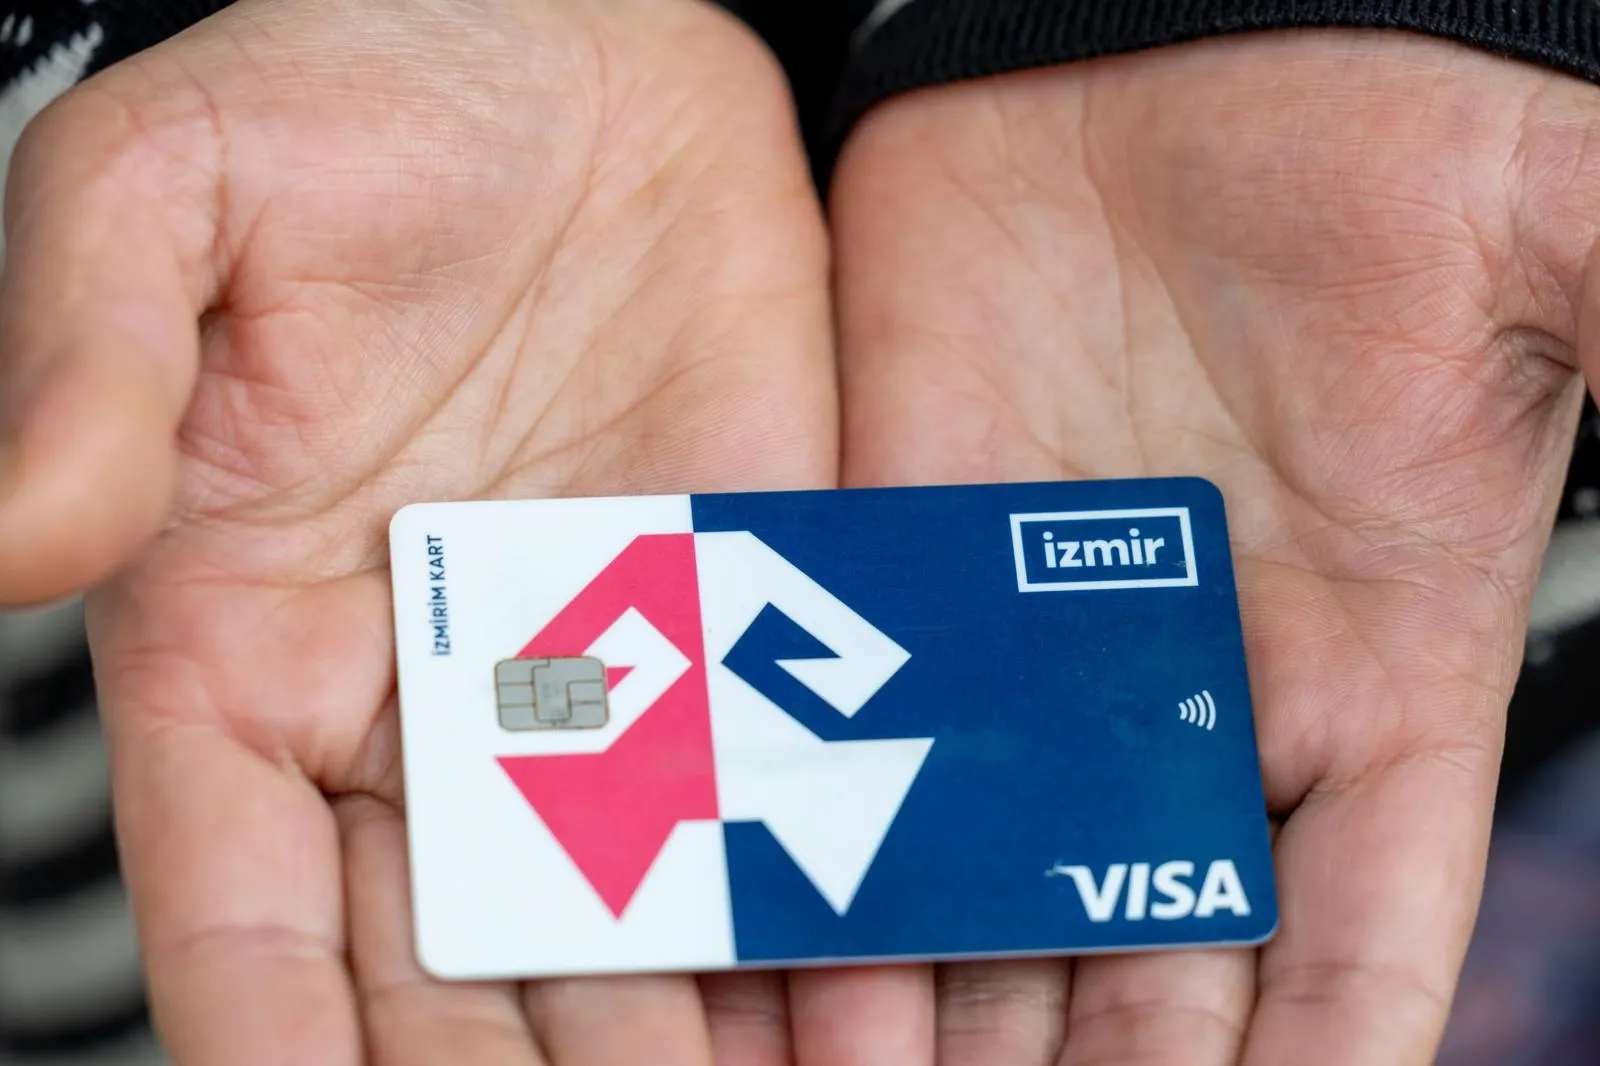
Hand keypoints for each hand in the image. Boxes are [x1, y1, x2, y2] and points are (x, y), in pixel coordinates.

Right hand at [0, 0, 836, 1061]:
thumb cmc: (350, 86)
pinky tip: (852, 1013)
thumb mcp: (161, 191)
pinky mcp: (735, 612)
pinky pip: (763, 795)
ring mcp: (595, 669)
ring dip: (667, 1047)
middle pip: (444, 968)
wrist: (570, 27)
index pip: (242, 907)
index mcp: (246, 638)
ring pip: (617, 924)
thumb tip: (8, 540)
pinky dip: (803, 917)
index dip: (279, 1039)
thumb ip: (80, 370)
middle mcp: (424, 692)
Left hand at [827, 31, 1595, 1064]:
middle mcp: (1189, 704)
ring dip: (942, 1037)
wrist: (1153, 57)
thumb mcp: (1546, 249)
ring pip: (988, 910)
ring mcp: (1027, 656)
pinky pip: (856, 765)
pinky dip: (825, 889)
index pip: (1353, 948)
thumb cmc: (1359, 147)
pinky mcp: (898, 576)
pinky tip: (796, 995)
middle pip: (1150, 976)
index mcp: (1369, 676)